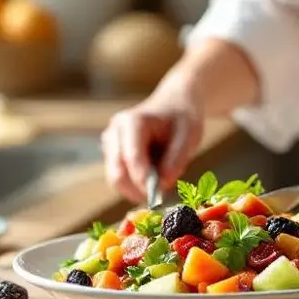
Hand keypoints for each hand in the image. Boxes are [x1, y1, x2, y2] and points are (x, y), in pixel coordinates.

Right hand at [101, 89, 204, 203]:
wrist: (174, 104)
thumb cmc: (182, 119)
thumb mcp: (189, 136)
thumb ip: (176, 160)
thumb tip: (162, 184)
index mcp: (132, 122)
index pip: (131, 157)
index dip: (144, 179)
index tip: (161, 192)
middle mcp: (114, 132)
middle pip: (118, 173)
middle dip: (139, 188)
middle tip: (163, 194)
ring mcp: (110, 143)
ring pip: (116, 180)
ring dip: (137, 189)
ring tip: (162, 183)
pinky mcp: (111, 154)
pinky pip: (119, 179)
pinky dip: (135, 186)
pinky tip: (154, 178)